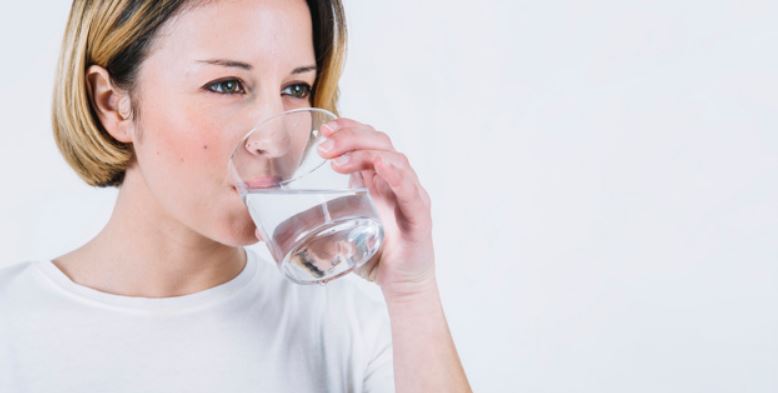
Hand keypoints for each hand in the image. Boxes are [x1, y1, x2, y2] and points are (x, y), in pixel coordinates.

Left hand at [317, 118, 436, 298]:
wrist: (401, 286)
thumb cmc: (374, 255)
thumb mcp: (335, 233)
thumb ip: (308, 228)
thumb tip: (263, 231)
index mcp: (378, 179)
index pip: (369, 139)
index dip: (349, 128)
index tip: (324, 129)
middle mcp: (396, 181)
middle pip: (380, 142)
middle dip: (350, 137)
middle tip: (324, 147)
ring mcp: (410, 196)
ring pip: (395, 158)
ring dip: (365, 153)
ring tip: (339, 161)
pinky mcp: (420, 217)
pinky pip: (411, 191)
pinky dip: (397, 176)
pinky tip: (381, 167)